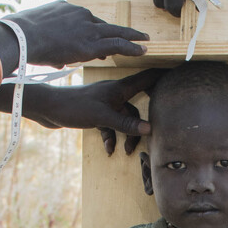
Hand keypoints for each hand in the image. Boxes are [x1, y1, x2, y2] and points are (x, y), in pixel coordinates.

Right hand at [0, 1, 148, 68]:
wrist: (20, 36)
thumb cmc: (20, 39)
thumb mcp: (36, 36)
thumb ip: (51, 45)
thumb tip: (58, 58)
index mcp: (65, 9)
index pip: (86, 22)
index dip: (95, 33)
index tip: (102, 42)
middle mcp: (79, 14)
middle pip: (104, 23)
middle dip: (120, 30)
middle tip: (135, 34)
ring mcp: (86, 27)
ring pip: (115, 31)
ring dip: (132, 37)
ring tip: (145, 41)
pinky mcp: (90, 42)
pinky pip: (117, 43)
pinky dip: (132, 46)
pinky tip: (143, 50)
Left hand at [28, 68, 164, 157]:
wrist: (47, 109)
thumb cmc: (73, 107)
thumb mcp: (102, 117)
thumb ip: (126, 123)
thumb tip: (150, 129)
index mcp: (119, 88)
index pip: (147, 78)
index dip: (164, 76)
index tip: (180, 75)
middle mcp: (114, 93)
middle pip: (137, 104)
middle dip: (145, 120)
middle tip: (155, 131)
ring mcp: (105, 103)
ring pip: (124, 119)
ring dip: (126, 135)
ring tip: (126, 151)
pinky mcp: (95, 113)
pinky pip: (110, 125)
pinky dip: (111, 137)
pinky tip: (108, 149)